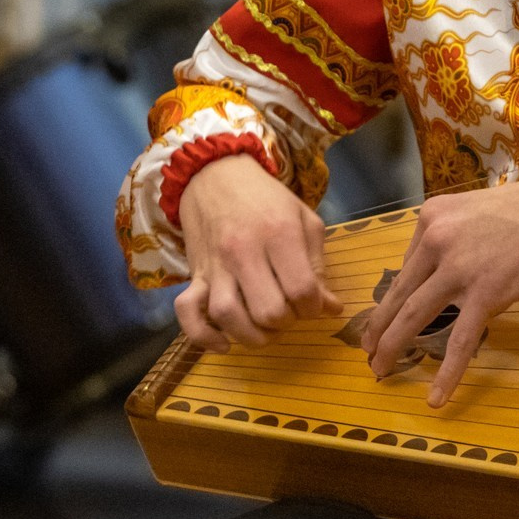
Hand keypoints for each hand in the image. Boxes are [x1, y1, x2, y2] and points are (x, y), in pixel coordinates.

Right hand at [175, 154, 339, 351]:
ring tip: (266, 328)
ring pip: (228, 316)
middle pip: (268, 311)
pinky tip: (224, 344)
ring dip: (252, 335)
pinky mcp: (194, 274)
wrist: (215, 174)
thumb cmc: (267, 199)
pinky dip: (203, 336)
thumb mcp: (303, 220)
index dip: (315, 308)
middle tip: (290, 311)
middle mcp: (244, 251)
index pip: (302, 290)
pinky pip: (188, 312)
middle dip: (287, 323)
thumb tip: (331, 308)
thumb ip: (318, 265)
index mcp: (279, 233)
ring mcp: (215, 265)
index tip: (314, 305)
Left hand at [362, 177, 518, 407]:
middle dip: (378, 327)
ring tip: (381, 369)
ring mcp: (458, 270)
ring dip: (393, 347)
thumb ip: (451, 238)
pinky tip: (436, 397)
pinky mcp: (485, 295)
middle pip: (398, 294)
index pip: (407, 264)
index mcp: (430, 219)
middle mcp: (435, 242)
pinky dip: (446, 373)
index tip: (392, 315)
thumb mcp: (472, 210)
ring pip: (413, 317)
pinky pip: (460, 341)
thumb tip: (441, 276)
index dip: (398, 296)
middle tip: (368, 351)